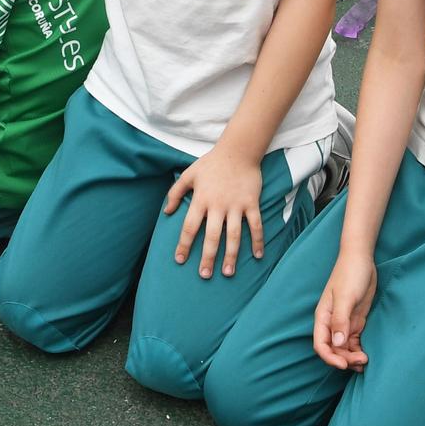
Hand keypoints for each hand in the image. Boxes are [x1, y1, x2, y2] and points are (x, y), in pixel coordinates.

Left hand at [163, 144, 263, 276]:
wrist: (238, 150)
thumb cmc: (211, 163)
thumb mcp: (188, 174)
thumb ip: (175, 193)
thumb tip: (167, 212)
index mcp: (201, 200)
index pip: (189, 227)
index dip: (183, 245)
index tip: (179, 260)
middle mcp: (217, 205)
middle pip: (211, 236)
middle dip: (207, 257)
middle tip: (204, 275)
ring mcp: (236, 205)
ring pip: (233, 235)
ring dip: (231, 255)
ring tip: (228, 272)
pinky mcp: (251, 203)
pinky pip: (255, 225)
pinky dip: (257, 240)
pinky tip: (257, 256)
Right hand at [312, 248, 375, 370]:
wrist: (361, 259)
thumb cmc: (350, 274)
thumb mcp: (346, 297)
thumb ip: (341, 320)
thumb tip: (337, 344)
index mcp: (323, 317)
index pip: (321, 344)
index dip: (330, 358)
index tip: (343, 365)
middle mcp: (332, 323)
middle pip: (334, 349)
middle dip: (345, 359)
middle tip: (362, 361)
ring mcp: (344, 323)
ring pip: (344, 348)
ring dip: (352, 357)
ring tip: (365, 361)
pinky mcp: (356, 321)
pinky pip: (354, 342)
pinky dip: (358, 350)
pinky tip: (366, 355)